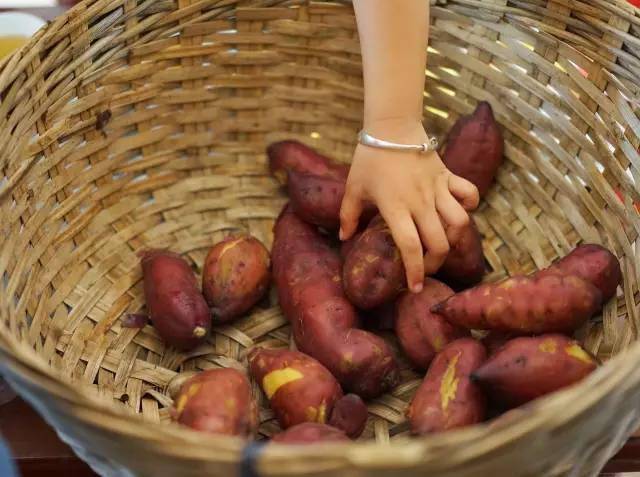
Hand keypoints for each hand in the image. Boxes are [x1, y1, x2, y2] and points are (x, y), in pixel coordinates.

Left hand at [340, 119, 478, 292]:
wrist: (391, 125)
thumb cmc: (369, 157)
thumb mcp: (353, 188)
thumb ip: (347, 215)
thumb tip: (343, 238)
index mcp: (396, 208)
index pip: (411, 247)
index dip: (415, 271)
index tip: (414, 287)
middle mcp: (420, 202)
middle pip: (440, 242)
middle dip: (435, 262)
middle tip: (425, 267)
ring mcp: (438, 188)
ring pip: (460, 222)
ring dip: (455, 237)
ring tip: (443, 242)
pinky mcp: (448, 175)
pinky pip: (469, 193)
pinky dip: (469, 205)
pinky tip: (459, 211)